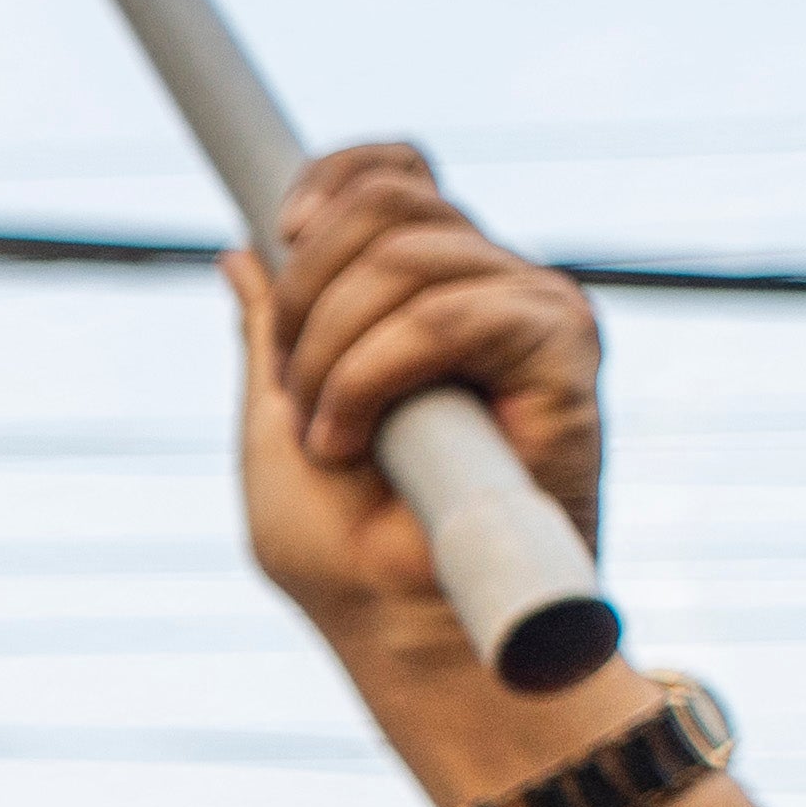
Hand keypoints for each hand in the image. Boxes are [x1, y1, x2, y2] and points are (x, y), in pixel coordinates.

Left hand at [227, 145, 604, 679]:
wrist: (407, 629)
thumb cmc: (347, 554)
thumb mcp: (276, 424)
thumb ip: (269, 337)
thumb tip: (242, 251)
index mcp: (428, 294)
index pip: (397, 177)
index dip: (334, 179)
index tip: (280, 231)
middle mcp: (489, 288)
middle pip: (389, 203)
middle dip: (306, 290)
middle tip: (291, 389)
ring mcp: (531, 312)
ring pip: (405, 256)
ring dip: (329, 350)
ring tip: (323, 438)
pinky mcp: (563, 350)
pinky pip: (447, 315)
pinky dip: (373, 373)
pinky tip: (353, 438)